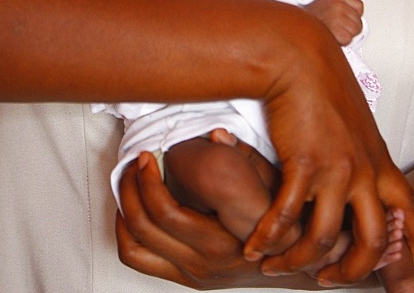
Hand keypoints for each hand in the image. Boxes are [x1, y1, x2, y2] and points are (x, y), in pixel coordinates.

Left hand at [117, 152, 305, 288]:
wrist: (290, 260)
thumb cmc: (282, 219)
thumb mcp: (273, 184)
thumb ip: (246, 158)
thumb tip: (217, 134)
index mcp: (222, 240)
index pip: (166, 213)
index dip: (148, 181)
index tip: (147, 156)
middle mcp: (204, 262)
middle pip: (144, 227)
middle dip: (129, 189)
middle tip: (133, 163)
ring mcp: (193, 274)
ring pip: (135, 248)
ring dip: (123, 212)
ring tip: (127, 184)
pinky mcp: (186, 279)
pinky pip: (140, 260)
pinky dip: (127, 234)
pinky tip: (132, 209)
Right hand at [246, 22, 413, 285]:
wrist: (298, 54)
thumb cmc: (320, 78)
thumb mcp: (353, 116)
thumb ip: (358, 145)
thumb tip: (351, 159)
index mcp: (379, 159)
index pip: (411, 211)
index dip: (411, 242)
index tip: (405, 260)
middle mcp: (364, 170)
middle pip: (373, 242)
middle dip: (350, 271)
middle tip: (326, 278)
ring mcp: (336, 169)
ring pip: (325, 238)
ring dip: (298, 259)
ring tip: (277, 265)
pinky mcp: (304, 163)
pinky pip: (286, 216)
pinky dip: (267, 236)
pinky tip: (254, 245)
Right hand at [304, 0, 364, 45]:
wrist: (297, 27)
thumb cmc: (310, 18)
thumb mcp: (325, 2)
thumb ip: (340, 6)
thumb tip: (353, 15)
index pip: (359, 6)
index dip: (353, 15)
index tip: (346, 18)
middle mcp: (339, 6)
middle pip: (358, 21)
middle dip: (349, 27)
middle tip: (337, 27)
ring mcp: (338, 18)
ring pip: (355, 31)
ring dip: (346, 35)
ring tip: (333, 32)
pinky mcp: (337, 30)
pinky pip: (348, 39)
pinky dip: (341, 42)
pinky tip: (332, 37)